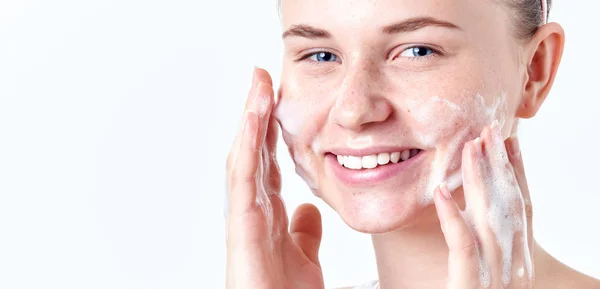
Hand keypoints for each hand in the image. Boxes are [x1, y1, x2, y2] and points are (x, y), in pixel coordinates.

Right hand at [225, 68, 324, 288]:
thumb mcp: (304, 255)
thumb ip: (304, 231)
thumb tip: (306, 208)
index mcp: (267, 213)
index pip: (267, 160)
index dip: (269, 129)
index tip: (276, 97)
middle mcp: (252, 209)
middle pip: (252, 150)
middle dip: (256, 112)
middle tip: (261, 76)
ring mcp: (244, 215)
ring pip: (244, 156)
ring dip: (250, 119)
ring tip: (257, 84)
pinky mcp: (241, 226)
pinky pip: (242, 178)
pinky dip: (246, 145)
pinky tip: (252, 118)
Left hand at [434, 121, 533, 288]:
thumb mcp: (485, 274)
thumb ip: (481, 246)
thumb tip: (470, 212)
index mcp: (519, 260)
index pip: (522, 207)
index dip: (518, 173)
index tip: (512, 140)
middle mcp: (513, 265)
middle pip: (510, 204)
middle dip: (502, 165)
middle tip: (492, 129)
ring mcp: (494, 275)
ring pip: (489, 217)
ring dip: (481, 179)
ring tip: (472, 145)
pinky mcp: (471, 285)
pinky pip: (462, 246)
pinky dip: (452, 217)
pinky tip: (441, 192)